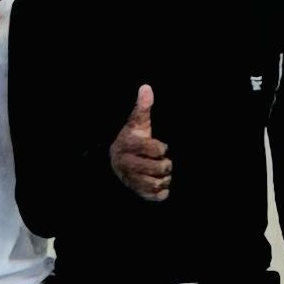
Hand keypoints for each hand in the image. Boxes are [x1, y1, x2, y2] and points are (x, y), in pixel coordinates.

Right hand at [109, 85, 171, 200]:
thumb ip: (142, 107)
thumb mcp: (137, 123)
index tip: (161, 147)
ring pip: (157, 183)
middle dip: (166, 165)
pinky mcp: (137, 192)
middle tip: (165, 162)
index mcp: (128, 145)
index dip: (161, 148)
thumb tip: (146, 87)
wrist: (118, 163)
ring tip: (164, 173)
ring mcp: (131, 180)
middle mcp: (127, 164)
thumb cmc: (133, 140)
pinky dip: (162, 193)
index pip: (154, 148)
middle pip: (157, 168)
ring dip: (165, 179)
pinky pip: (155, 197)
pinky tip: (163, 186)